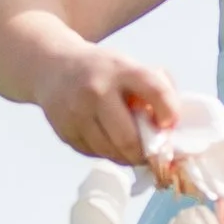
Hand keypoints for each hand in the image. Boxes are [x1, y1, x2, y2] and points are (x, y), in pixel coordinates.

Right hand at [36, 43, 184, 170]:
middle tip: (154, 153)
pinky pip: (94, 154)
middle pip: (129, 138)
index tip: (171, 123)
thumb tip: (171, 127)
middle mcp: (96, 91)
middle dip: (146, 152)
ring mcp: (76, 113)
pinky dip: (108, 153)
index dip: (170, 112)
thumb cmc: (102, 71)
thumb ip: (155, 89)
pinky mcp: (64, 131)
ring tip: (133, 147)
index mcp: (120, 69)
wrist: (52, 67)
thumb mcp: (129, 67)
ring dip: (128, 156)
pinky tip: (109, 140)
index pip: (155, 91)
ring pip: (111, 152)